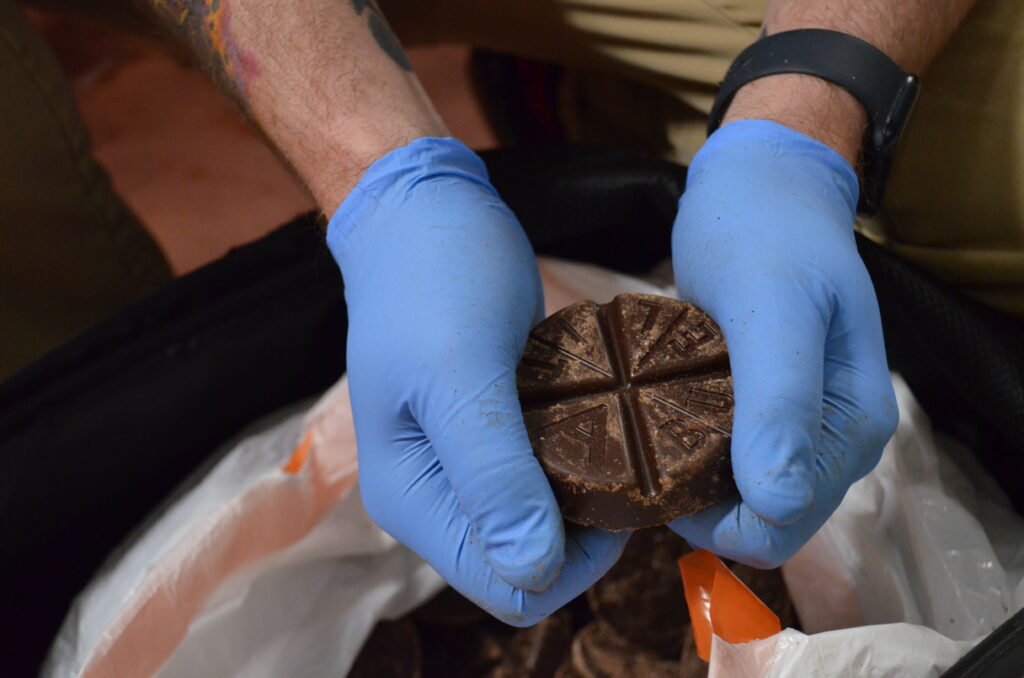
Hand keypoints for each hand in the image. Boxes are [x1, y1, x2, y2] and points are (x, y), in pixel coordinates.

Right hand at [327, 137, 628, 623]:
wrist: (424, 210)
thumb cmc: (434, 281)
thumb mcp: (460, 370)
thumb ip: (492, 472)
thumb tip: (533, 573)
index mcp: (412, 499)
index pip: (505, 586)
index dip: (574, 561)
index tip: (620, 492)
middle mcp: (436, 497)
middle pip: (527, 561)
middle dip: (587, 530)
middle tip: (633, 457)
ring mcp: (465, 465)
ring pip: (543, 519)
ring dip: (590, 492)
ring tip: (627, 432)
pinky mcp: (494, 432)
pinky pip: (547, 474)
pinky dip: (582, 457)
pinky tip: (607, 417)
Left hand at [668, 120, 897, 567]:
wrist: (758, 184)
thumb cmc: (764, 231)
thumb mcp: (771, 306)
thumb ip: (779, 401)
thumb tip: (777, 502)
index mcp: (852, 424)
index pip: (785, 521)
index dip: (721, 523)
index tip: (657, 484)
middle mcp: (832, 437)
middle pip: (766, 518)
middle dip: (703, 509)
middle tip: (638, 461)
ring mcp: (799, 423)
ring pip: (743, 494)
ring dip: (692, 484)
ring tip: (640, 440)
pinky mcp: (764, 406)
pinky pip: (727, 459)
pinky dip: (690, 454)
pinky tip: (654, 426)